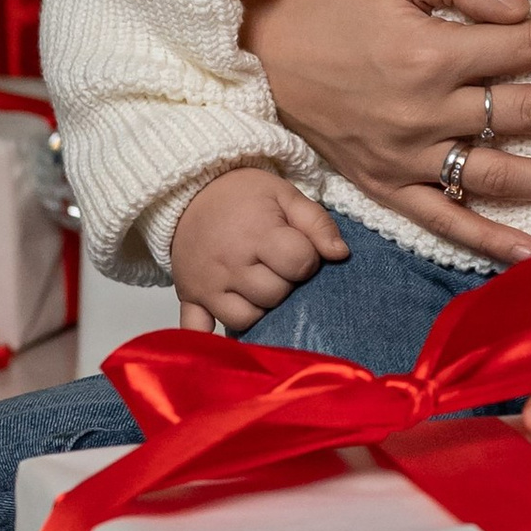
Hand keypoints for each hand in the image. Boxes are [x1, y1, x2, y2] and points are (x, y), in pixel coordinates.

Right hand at [170, 167, 349, 333]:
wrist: (191, 192)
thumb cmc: (244, 196)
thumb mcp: (286, 196)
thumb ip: (318, 224)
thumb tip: (341, 255)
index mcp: (257, 234)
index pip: (299, 263)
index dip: (307, 259)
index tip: (299, 249)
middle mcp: (230, 263)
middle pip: (274, 295)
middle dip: (284, 284)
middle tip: (276, 267)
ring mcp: (207, 284)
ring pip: (245, 319)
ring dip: (258, 308)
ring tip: (257, 287)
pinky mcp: (189, 297)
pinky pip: (196, 331)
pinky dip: (209, 338)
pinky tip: (225, 336)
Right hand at [241, 0, 530, 259]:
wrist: (252, 47)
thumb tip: (523, 5)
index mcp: (430, 53)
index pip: (526, 49)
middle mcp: (425, 111)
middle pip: (528, 112)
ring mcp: (406, 156)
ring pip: (500, 174)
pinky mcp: (384, 185)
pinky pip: (443, 219)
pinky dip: (487, 241)